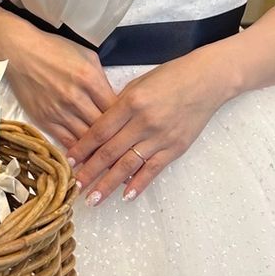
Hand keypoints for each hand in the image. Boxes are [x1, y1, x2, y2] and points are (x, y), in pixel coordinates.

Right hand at [1, 19, 117, 149]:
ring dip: (98, 151)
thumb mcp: (86, 56)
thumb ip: (101, 79)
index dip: (126, 121)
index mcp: (90, 79)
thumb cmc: (54, 49)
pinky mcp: (45, 120)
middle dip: (116, 140)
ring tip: (111, 162)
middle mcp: (76, 98)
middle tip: (128, 152)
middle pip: (103, 128)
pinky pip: (66, 141)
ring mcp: (59, 111)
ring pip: (86, 139)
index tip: (132, 131)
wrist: (20, 52)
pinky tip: (87, 157)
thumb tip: (112, 100)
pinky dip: (78, 151)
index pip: (116, 108)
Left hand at [67, 57, 223, 203]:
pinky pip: (153, 170)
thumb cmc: (169, 77)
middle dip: (90, 171)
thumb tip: (99, 129)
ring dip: (108, 184)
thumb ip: (118, 106)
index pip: (99, 131)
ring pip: (128, 166)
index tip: (69, 161)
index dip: (82, 148)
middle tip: (74, 187)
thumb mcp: (137, 84)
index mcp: (130, 102)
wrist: (205, 80)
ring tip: (93, 198)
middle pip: (110, 152)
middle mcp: (143, 122)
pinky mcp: (175, 148)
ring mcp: (160, 137)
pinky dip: (139, 184)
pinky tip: (125, 196)